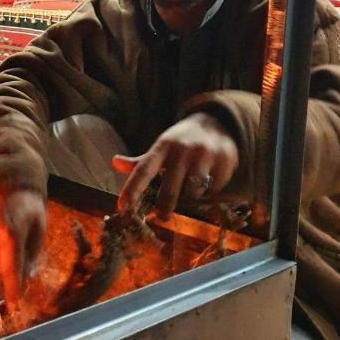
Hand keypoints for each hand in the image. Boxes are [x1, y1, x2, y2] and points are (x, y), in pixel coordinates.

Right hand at [0, 189, 45, 306]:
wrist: (5, 170)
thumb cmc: (29, 199)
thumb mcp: (38, 225)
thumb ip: (31, 252)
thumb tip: (26, 277)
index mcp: (12, 232)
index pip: (11, 269)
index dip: (13, 289)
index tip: (14, 306)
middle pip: (2, 265)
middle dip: (12, 267)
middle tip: (23, 254)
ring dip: (4, 252)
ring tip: (13, 229)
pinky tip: (2, 224)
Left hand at [112, 113, 238, 218]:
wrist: (217, 123)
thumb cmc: (182, 141)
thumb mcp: (161, 147)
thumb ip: (141, 161)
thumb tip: (115, 163)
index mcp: (163, 146)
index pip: (144, 170)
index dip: (132, 189)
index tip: (122, 208)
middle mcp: (183, 149)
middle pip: (170, 190)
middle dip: (165, 207)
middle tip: (162, 216)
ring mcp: (205, 154)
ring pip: (193, 192)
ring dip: (190, 196)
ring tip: (191, 185)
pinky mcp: (224, 160)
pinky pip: (214, 189)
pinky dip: (209, 190)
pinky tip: (210, 177)